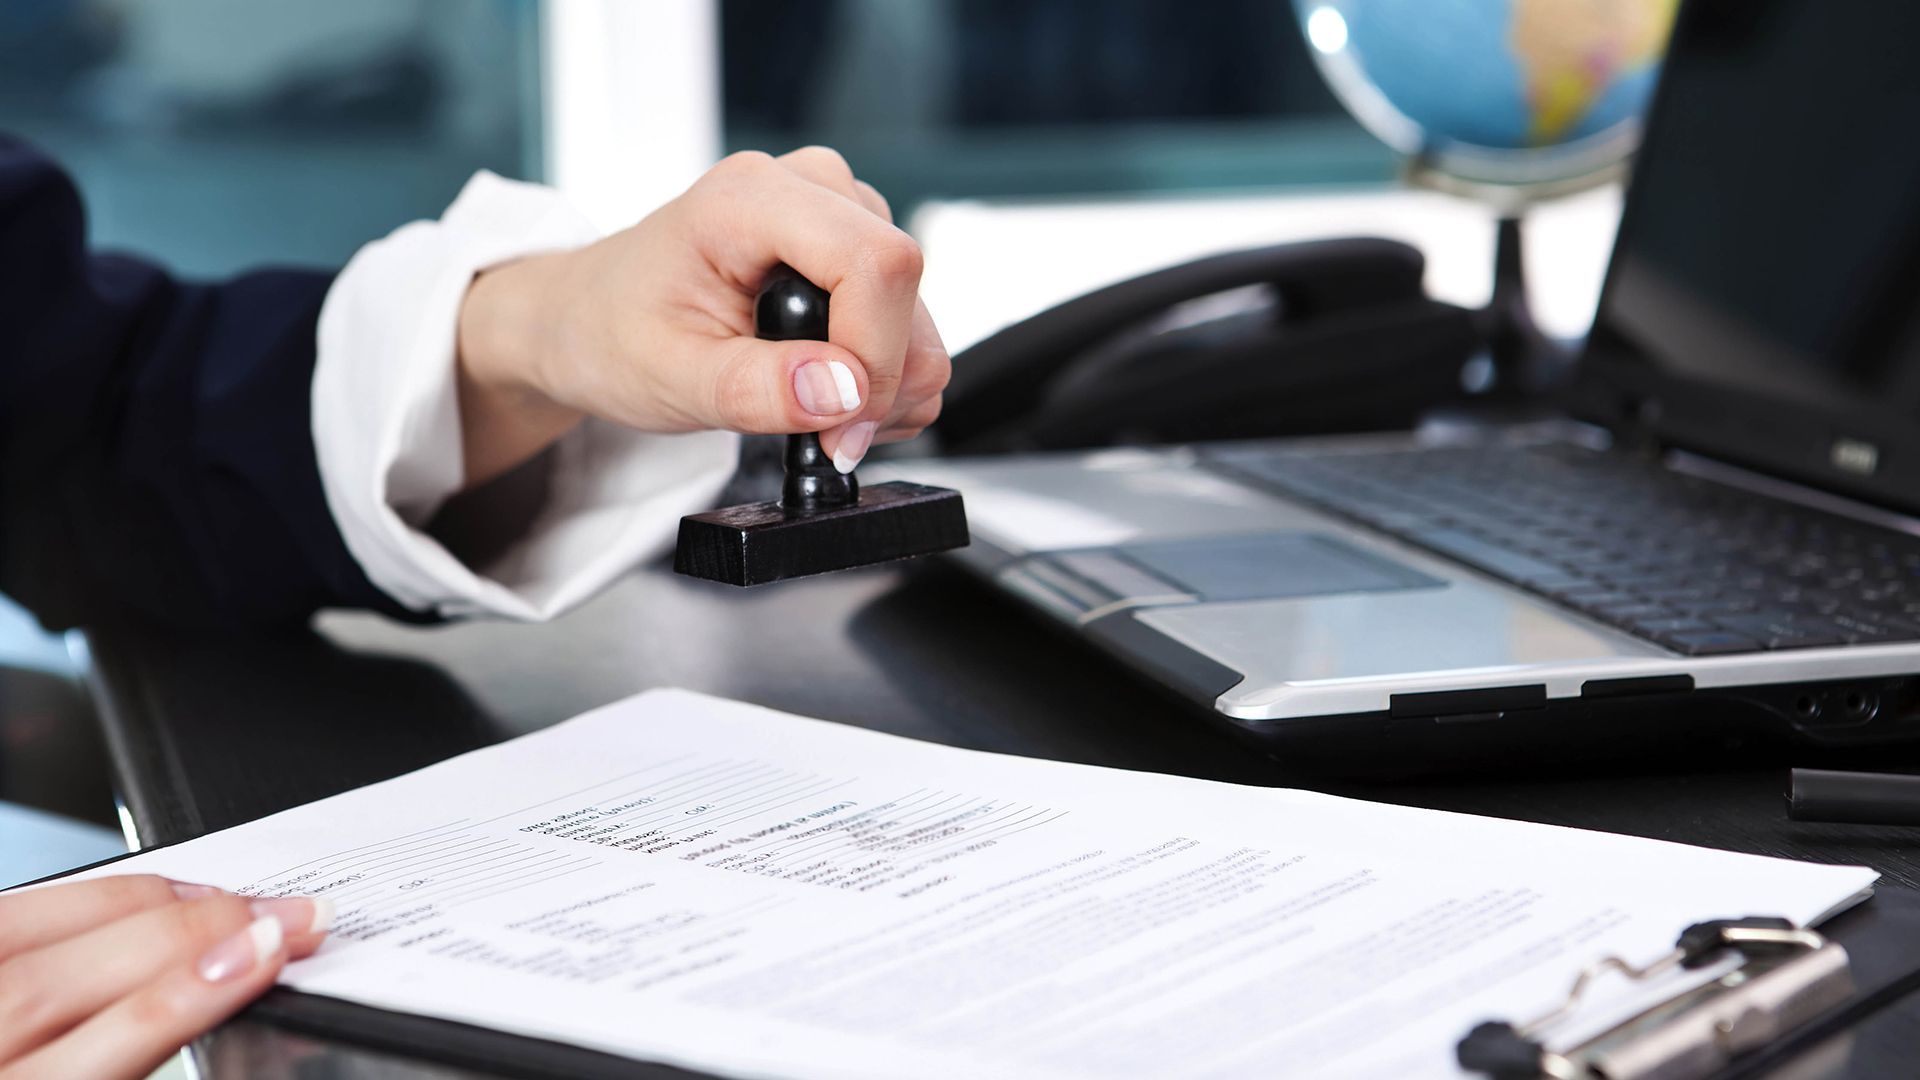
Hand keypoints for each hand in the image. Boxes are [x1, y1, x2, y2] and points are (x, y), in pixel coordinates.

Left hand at [0, 876, 331, 1079]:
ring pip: (56, 919)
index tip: (271, 950)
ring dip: (168, 902)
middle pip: (90, 969)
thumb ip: (141, 1059)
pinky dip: (102, 892)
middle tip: (291, 916)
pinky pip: (24, 902)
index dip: (202, 985)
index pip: (122, 1029)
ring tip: (241, 903)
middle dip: (206, 929)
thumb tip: (225, 991)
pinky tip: (156, 896)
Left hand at [455, 146, 950, 485]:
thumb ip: (759, 387)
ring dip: (887, 384)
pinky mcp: (853, 246)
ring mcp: (837, 212)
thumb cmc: (613, 332)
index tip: (843, 426)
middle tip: (828, 436)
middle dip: (883, 380)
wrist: (590, 322)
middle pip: (904, 282)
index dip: (877, 354)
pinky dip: (885, 375)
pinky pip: (909, 318)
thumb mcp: (672, 377)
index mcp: (752, 198)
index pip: (873, 262)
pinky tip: (830, 391)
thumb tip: (845, 393)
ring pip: (917, 307)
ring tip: (816, 413)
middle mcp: (806, 186)